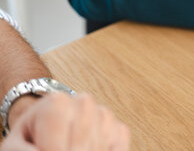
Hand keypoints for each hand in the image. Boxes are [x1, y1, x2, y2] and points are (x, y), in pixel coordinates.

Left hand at [1, 93, 129, 150]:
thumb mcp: (17, 145)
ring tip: (70, 149)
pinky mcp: (118, 128)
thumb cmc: (31, 137)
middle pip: (82, 145)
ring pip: (101, 144)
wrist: (43, 127)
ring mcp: (104, 115)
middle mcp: (84, 103)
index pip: (59, 142)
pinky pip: (121, 145)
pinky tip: (93, 149)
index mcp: (57, 103)